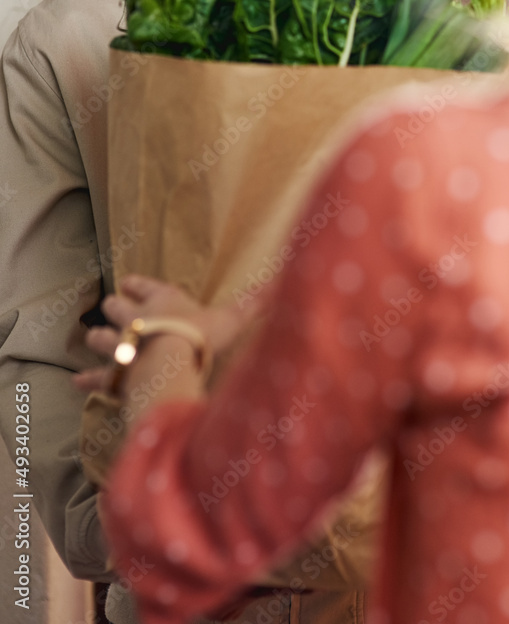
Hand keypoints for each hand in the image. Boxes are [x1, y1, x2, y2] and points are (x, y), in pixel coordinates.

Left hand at [74, 274, 244, 398]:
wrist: (171, 363)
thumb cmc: (200, 337)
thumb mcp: (231, 317)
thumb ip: (253, 302)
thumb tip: (277, 283)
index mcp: (163, 302)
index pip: (146, 285)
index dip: (138, 284)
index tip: (128, 281)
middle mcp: (138, 319)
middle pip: (116, 307)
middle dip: (114, 308)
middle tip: (112, 308)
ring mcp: (123, 347)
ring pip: (101, 337)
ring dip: (99, 338)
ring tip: (96, 339)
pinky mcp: (115, 375)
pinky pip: (97, 377)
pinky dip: (88, 379)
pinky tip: (78, 381)